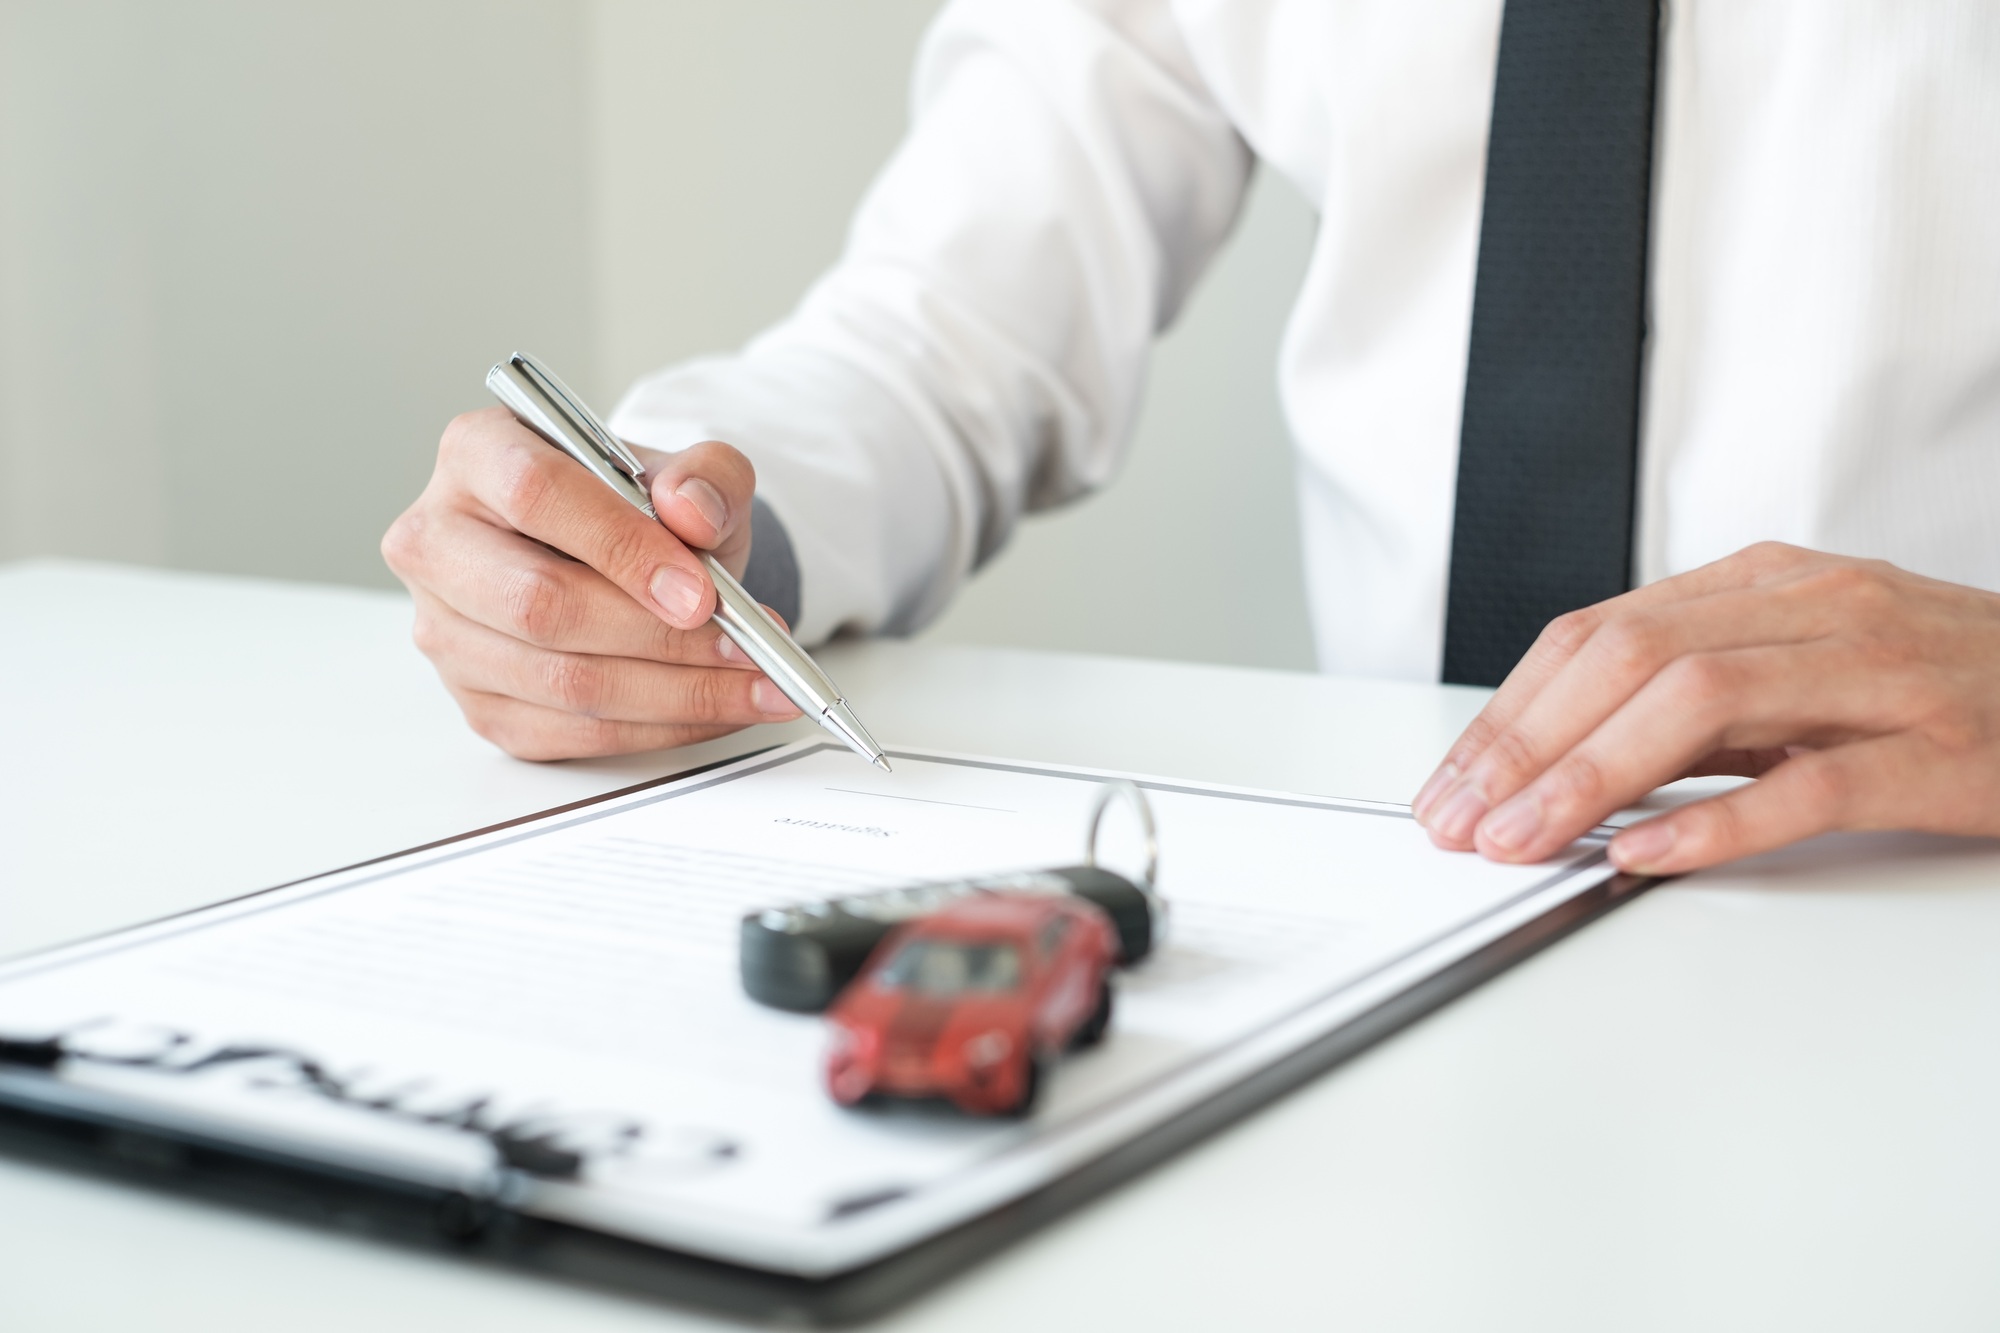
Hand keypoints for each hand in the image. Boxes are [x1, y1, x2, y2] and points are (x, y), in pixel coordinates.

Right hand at [381, 407, 800, 759]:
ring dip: (677, 694)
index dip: (622, 547)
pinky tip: (719, 709)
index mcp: (477, 453)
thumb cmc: (639, 510)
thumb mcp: (689, 473)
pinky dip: (660, 728)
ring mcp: (446, 631)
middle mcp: (440, 541)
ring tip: (757, 684)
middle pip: (539, 605)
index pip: (535, 495)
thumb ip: (706, 476)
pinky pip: (571, 734)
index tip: (701, 592)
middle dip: (658, 636)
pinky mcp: (478, 702)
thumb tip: (693, 511)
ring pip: (560, 682)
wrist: (626, 560)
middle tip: (745, 646)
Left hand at [1412, 542, 1999, 874]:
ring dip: (1590, 776)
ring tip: (1525, 838)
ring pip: (1698, 704)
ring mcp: (1881, 674)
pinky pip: (1810, 784)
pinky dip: (1715, 821)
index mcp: (1770, 583)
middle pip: (1629, 659)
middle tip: (1462, 818)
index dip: (1510, 710)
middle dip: (1525, 744)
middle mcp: (1817, 608)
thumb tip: (1566, 761)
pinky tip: (1645, 853)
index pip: (1598, 632)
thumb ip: (1697, 703)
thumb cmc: (1946, 685)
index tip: (1452, 781)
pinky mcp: (1939, 750)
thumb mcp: (1804, 669)